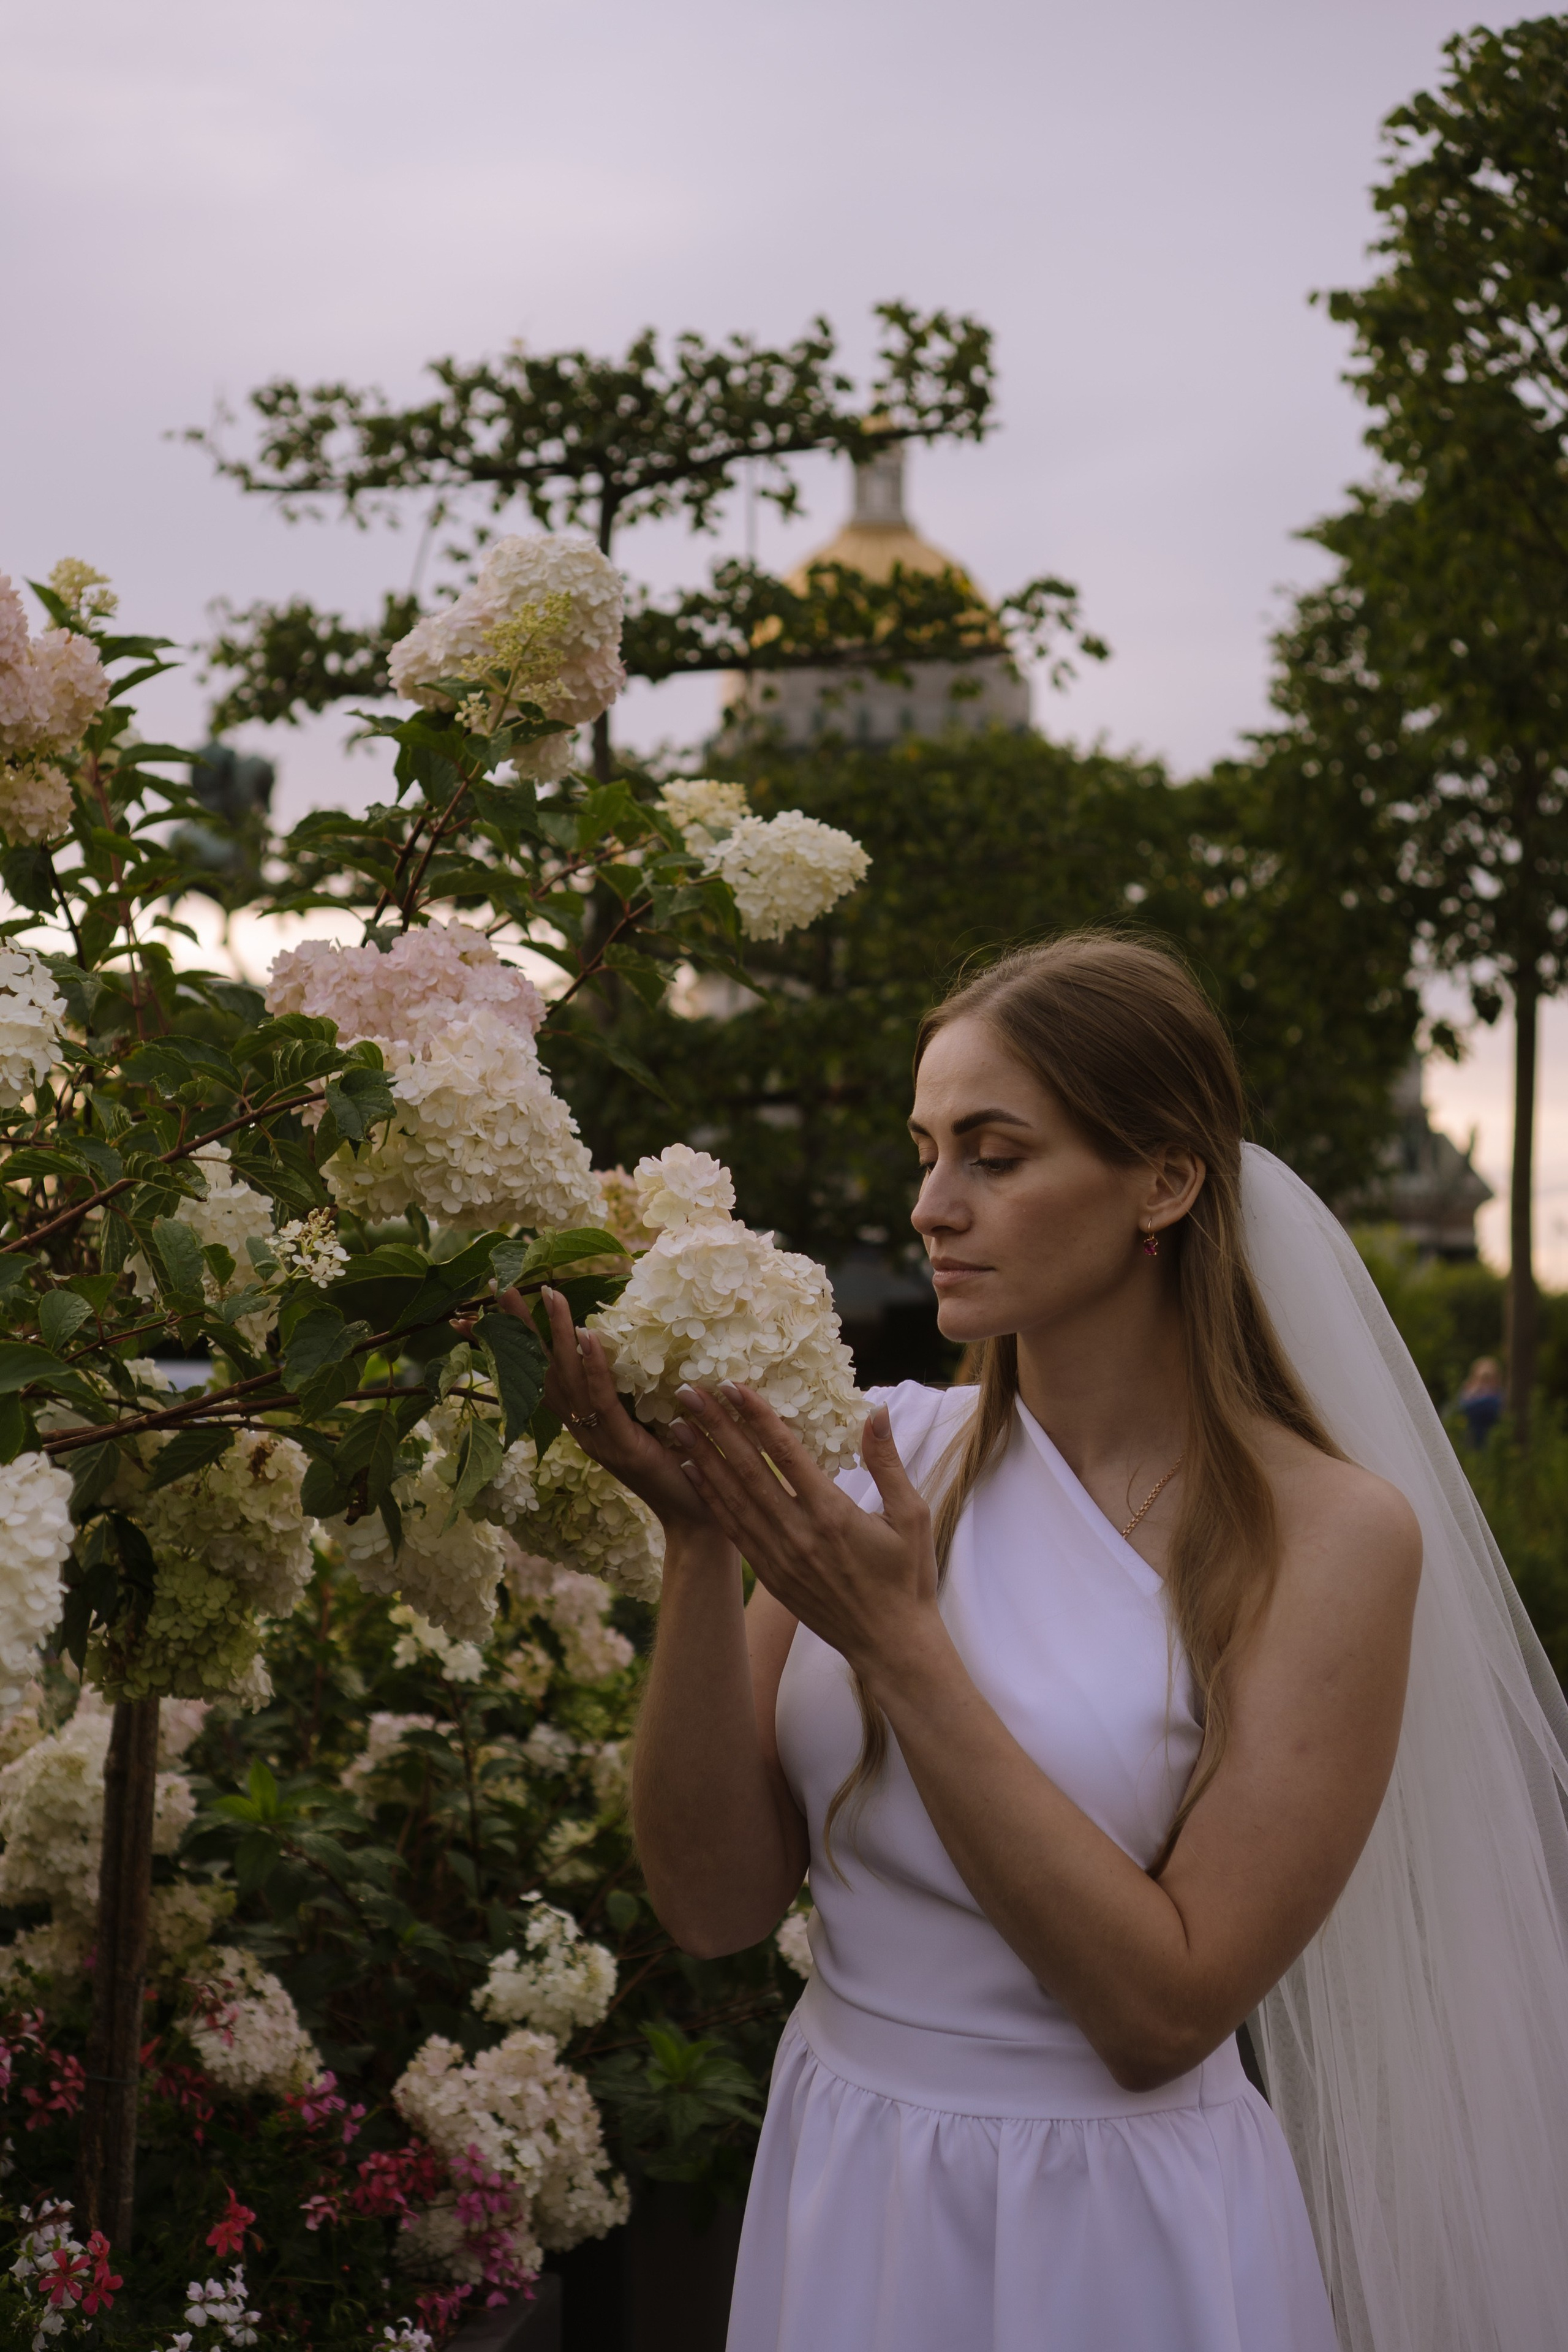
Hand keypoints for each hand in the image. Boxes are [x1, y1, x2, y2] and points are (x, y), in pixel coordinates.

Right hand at [487, 1286, 714, 1531]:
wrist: (695, 1518)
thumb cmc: (678, 1466)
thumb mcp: (648, 1420)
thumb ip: (634, 1388)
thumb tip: (633, 1339)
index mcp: (583, 1422)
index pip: (542, 1373)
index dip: (517, 1343)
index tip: (491, 1307)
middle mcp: (581, 1429)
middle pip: (541, 1370)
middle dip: (521, 1329)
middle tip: (504, 1287)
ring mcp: (598, 1440)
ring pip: (569, 1379)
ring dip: (558, 1335)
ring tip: (550, 1295)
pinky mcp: (623, 1447)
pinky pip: (603, 1400)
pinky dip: (594, 1367)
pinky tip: (588, 1336)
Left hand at [667, 1384, 940, 1672]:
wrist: (890, 1645)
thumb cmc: (907, 1579)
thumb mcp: (912, 1516)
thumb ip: (887, 1462)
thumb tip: (875, 1411)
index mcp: (832, 1514)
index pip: (785, 1453)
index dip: (756, 1416)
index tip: (732, 1385)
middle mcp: (798, 1533)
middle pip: (748, 1469)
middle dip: (716, 1427)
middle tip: (688, 1392)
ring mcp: (779, 1556)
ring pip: (733, 1497)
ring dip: (703, 1458)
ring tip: (678, 1424)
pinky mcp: (770, 1575)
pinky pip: (733, 1529)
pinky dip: (711, 1498)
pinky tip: (692, 1472)